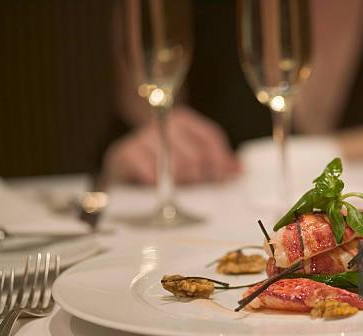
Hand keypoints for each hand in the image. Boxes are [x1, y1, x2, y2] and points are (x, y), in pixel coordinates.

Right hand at [103, 106, 238, 183]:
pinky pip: (151, 174)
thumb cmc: (162, 164)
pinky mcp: (124, 154)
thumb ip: (215, 162)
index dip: (221, 160)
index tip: (226, 177)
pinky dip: (159, 185)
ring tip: (180, 188)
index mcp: (182, 120)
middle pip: (195, 155)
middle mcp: (163, 124)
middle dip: (201, 176)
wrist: (121, 170)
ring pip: (175, 165)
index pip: (209, 137)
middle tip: (199, 187)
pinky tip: (160, 188)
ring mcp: (143, 138)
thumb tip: (241, 169)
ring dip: (181, 183)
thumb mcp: (190, 159)